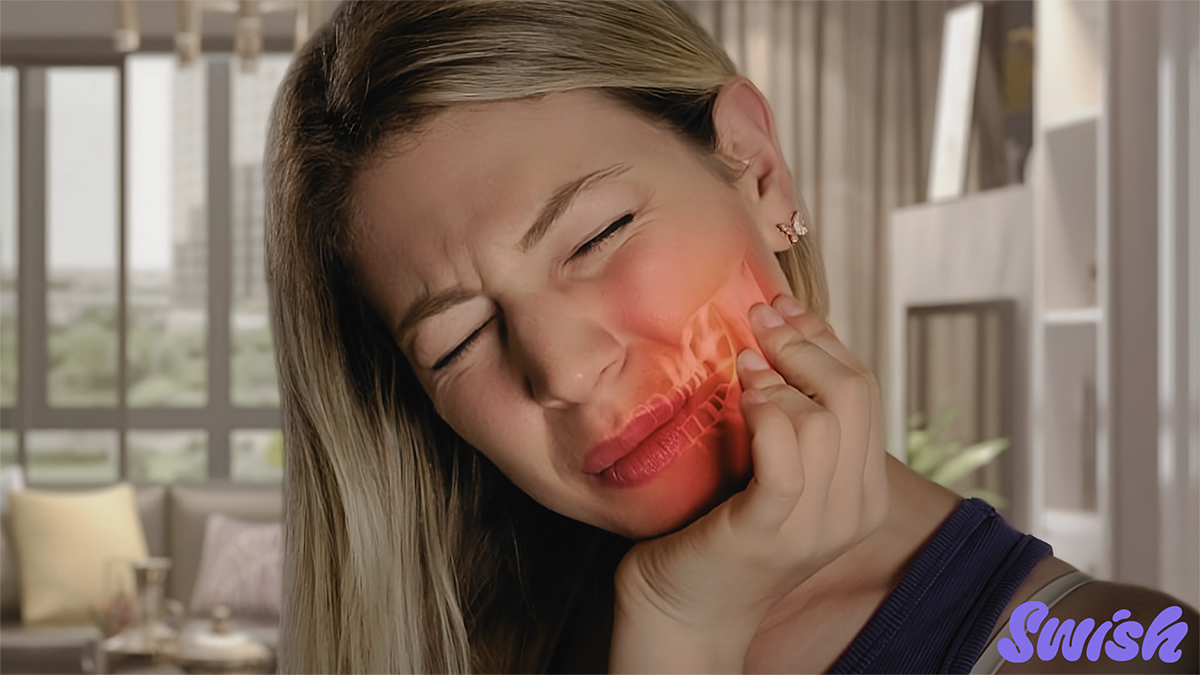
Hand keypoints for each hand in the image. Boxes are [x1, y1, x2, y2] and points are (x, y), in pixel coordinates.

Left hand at [608, 293, 888, 674]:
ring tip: (744, 366)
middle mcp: (852, 511)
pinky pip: (786, 456)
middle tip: (760, 319)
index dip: (825, 339)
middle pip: (854, 394)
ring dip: (781, 378)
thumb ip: (792, 419)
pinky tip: (742, 399)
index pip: (864, 391)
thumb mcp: (772, 468)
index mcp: (863, 492)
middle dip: (806, 343)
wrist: (683, 610)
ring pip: (824, 418)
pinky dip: (767, 414)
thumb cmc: (718, 528)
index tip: (784, 307)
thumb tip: (781, 333)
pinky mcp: (767, 532)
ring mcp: (814, 525)